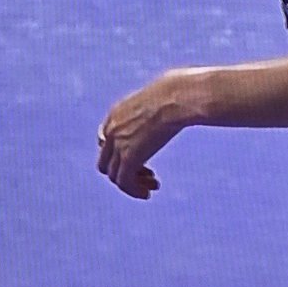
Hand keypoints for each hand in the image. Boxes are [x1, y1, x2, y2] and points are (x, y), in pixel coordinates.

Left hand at [98, 74, 187, 198]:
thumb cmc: (178, 93)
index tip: (139, 158)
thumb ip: (160, 103)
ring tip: (151, 187)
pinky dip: (134, 191)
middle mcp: (112, 129)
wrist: (176, 97)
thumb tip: (183, 97)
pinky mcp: (128, 157)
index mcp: (116, 113)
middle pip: (106, 161)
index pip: (104, 140)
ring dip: (132, 184)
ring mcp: (118, 144)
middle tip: (147, 175)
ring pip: (114, 176)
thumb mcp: (161, 97)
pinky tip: (149, 193)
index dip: (118, 154)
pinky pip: (124, 183)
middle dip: (124, 171)